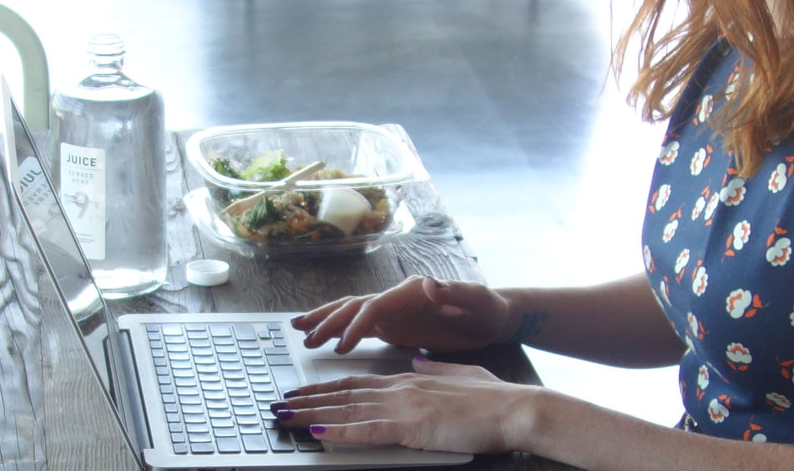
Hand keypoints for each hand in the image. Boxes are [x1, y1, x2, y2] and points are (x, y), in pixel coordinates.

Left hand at [271, 357, 533, 453]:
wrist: (515, 408)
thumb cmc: (494, 398)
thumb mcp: (459, 374)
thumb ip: (434, 368)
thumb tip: (416, 359)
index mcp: (409, 379)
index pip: (357, 383)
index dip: (325, 389)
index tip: (301, 393)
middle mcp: (400, 388)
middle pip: (343, 395)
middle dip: (307, 400)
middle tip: (278, 404)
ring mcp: (405, 405)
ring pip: (347, 411)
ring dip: (311, 415)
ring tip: (284, 417)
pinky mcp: (413, 426)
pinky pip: (368, 430)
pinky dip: (340, 432)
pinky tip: (318, 434)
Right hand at [292, 275, 512, 353]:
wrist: (497, 316)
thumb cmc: (488, 307)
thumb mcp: (476, 299)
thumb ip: (451, 291)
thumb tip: (427, 281)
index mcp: (411, 292)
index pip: (374, 306)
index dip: (355, 325)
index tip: (340, 346)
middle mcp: (397, 298)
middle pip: (354, 306)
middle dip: (327, 320)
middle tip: (302, 334)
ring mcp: (395, 311)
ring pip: (352, 314)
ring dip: (327, 322)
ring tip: (300, 331)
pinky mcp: (396, 325)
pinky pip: (362, 327)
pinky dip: (342, 332)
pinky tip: (326, 340)